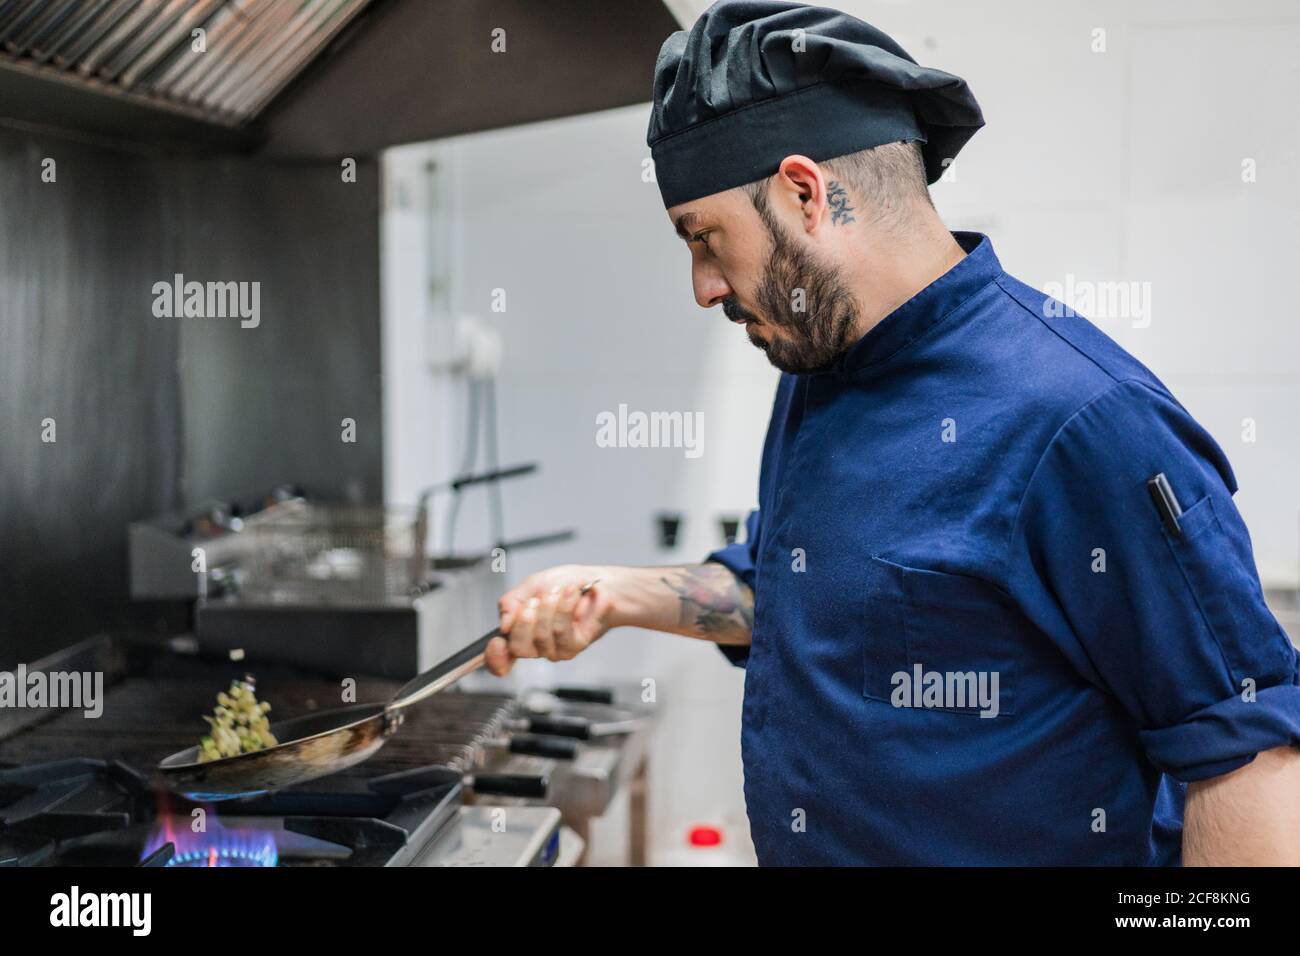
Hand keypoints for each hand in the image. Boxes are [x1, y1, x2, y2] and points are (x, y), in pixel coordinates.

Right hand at [486, 565, 617, 675]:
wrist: (596, 581)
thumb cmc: (564, 585)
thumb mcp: (530, 586)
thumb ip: (510, 603)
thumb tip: (503, 624)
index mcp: (519, 633)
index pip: (500, 660)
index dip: (494, 657)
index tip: (497, 643)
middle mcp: (535, 646)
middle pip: (518, 647)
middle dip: (525, 618)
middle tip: (534, 600)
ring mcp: (555, 649)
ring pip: (540, 636)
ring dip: (549, 607)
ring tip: (558, 591)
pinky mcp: (574, 646)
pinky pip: (561, 631)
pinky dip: (564, 607)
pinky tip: (570, 594)